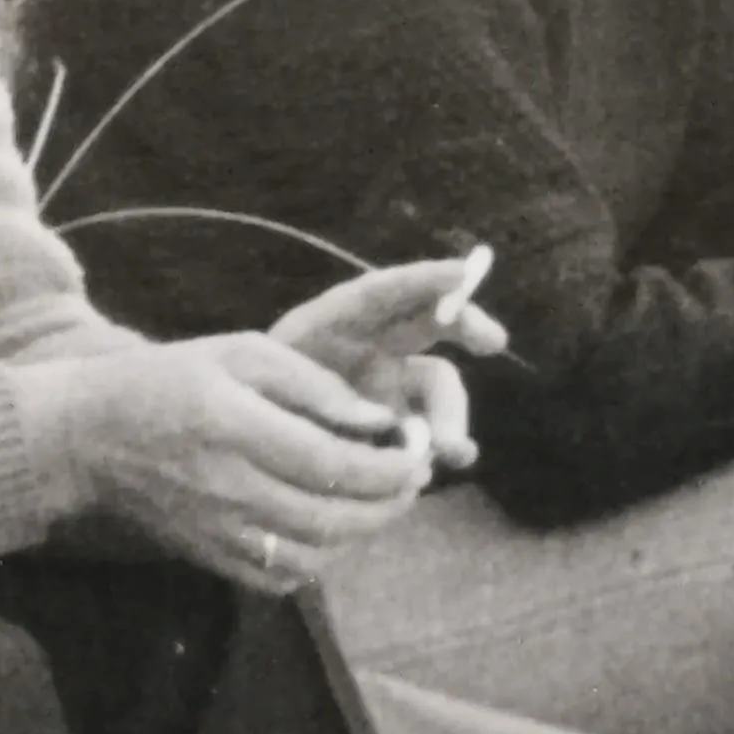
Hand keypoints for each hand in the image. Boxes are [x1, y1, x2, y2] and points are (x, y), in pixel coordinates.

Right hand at [58, 333, 435, 587]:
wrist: (86, 438)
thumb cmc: (167, 380)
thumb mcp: (239, 353)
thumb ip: (313, 385)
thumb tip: (376, 422)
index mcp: (234, 426)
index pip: (332, 464)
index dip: (388, 467)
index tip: (418, 453)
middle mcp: (227, 487)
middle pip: (331, 517)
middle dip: (388, 504)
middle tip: (413, 480)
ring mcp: (216, 530)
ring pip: (312, 555)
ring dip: (361, 534)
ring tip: (380, 503)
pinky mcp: (209, 556)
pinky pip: (279, 577)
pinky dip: (319, 561)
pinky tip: (330, 530)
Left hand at [267, 249, 501, 473]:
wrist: (241, 448)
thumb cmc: (249, 406)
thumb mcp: (269, 389)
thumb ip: (322, 397)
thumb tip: (388, 423)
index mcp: (331, 325)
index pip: (379, 293)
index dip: (420, 280)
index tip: (462, 274)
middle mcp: (369, 348)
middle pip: (428, 323)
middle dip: (464, 323)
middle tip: (492, 341)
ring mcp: (387, 387)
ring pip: (436, 386)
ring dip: (451, 411)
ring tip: (454, 447)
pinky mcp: (396, 426)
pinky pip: (431, 427)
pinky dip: (446, 440)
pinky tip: (455, 459)